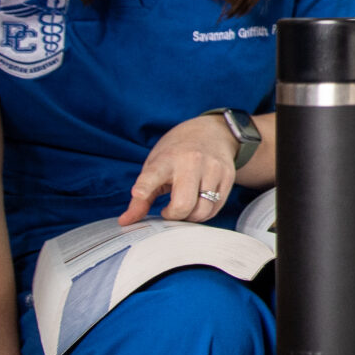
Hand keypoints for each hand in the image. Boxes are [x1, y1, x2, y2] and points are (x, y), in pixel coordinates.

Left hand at [121, 113, 242, 225]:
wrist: (212, 132)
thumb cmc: (176, 153)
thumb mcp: (154, 166)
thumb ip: (141, 197)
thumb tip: (126, 222)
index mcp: (167, 159)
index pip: (154, 174)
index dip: (145, 186)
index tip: (138, 193)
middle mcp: (191, 162)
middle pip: (183, 204)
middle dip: (173, 216)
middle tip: (168, 210)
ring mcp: (213, 169)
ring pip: (202, 210)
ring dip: (190, 217)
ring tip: (184, 208)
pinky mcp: (228, 177)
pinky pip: (215, 208)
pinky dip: (204, 213)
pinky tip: (197, 205)